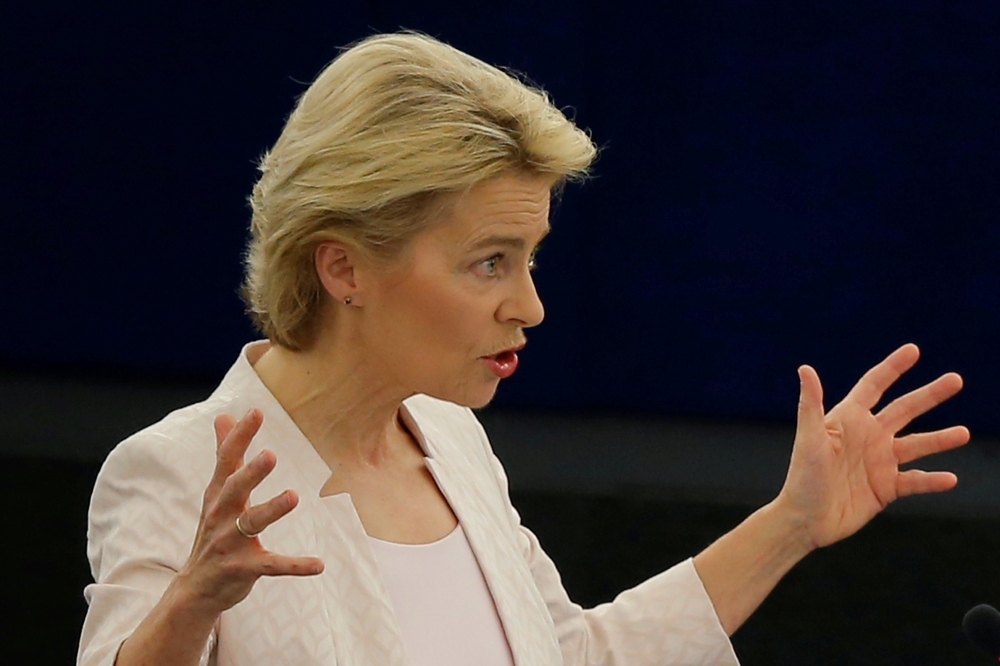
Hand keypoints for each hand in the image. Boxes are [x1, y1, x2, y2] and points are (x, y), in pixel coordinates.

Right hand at [174, 408, 323, 614]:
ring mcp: (230, 543)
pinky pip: (272, 566)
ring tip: (294, 495)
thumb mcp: (216, 492)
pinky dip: (295, 566)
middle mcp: (221, 516)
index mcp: (218, 494)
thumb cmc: (213, 531)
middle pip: (234, 490)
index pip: (226, 460)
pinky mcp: (243, 569)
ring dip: (272, 510)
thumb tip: (223, 415)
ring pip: (251, 523)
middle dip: (250, 473)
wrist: (196, 588)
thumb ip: (224, 453)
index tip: (256, 411)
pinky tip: (319, 564)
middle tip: (270, 454)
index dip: (240, 436)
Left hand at [777, 344, 968, 549]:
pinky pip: (916, 481)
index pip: (874, 385)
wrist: (806, 520)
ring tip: (963, 433)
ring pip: (917, 445)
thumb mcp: (809, 439)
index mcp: (848, 419)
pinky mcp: (886, 488)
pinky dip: (933, 480)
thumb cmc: (802, 477)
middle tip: (956, 380)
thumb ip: (810, 404)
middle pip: (904, 409)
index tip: (913, 350)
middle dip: (929, 394)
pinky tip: (950, 478)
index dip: (893, 367)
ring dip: (940, 439)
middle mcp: (868, 436)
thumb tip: (804, 368)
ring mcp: (879, 462)